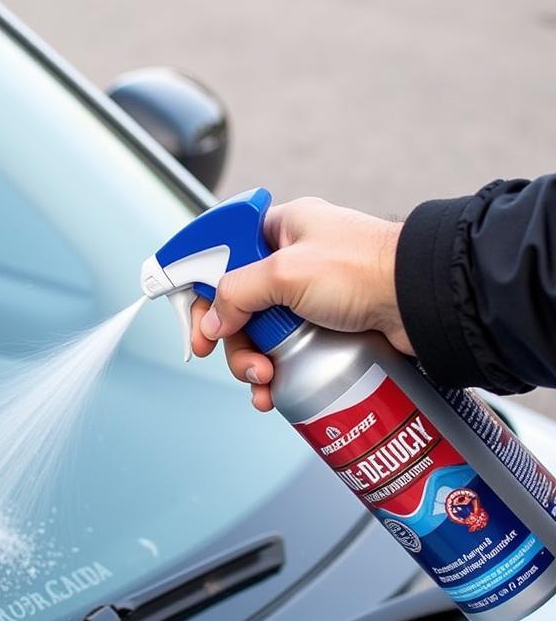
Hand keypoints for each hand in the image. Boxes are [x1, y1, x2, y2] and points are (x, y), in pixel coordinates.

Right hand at [189, 197, 409, 410]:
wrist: (426, 302)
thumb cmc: (367, 269)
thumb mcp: (286, 273)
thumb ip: (237, 293)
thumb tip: (212, 322)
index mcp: (280, 228)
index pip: (221, 253)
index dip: (201, 288)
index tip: (194, 320)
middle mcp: (292, 260)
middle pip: (237, 303)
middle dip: (230, 337)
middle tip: (226, 356)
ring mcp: (310, 296)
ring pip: (259, 333)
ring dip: (251, 361)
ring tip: (262, 379)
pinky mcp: (326, 327)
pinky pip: (285, 352)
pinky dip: (273, 374)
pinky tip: (272, 392)